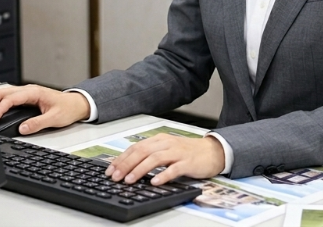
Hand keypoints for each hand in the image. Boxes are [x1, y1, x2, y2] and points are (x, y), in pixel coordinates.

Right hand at [0, 84, 90, 134]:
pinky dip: (1, 103)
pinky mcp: (27, 97)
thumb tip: (22, 128)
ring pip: (6, 93)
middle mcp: (29, 90)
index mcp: (34, 93)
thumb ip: (37, 123)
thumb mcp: (54, 118)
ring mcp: (27, 93)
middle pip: (4, 92)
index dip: (0, 108)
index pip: (11, 98)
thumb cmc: (67, 108)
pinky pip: (10, 97)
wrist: (76, 104)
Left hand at [105, 134, 224, 185]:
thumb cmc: (187, 152)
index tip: (110, 170)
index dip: (122, 158)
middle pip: (143, 151)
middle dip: (126, 164)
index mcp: (159, 140)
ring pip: (155, 159)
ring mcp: (178, 152)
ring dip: (140, 170)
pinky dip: (163, 175)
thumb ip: (150, 155)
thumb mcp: (166, 150)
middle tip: (115, 176)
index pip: (136, 147)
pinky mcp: (188, 163)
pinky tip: (154, 182)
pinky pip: (174, 169)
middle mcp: (167, 143)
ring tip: (129, 180)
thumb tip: (129, 166)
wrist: (212, 151)